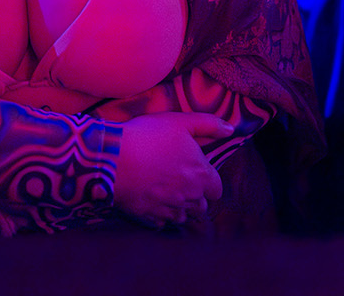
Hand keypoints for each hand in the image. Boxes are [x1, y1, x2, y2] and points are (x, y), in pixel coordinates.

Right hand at [112, 112, 232, 226]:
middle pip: (201, 205)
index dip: (209, 181)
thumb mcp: (180, 122)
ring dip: (180, 207)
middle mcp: (189, 196)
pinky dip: (161, 214)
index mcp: (200, 175)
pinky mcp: (149, 217)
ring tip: (167, 192)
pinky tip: (152, 201)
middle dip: (196, 196)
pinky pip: (162, 222)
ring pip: (183, 216)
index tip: (197, 172)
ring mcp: (169, 209)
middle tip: (180, 180)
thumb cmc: (148, 137)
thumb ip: (208, 125)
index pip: (217, 189)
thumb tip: (230, 129)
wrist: (112, 158)